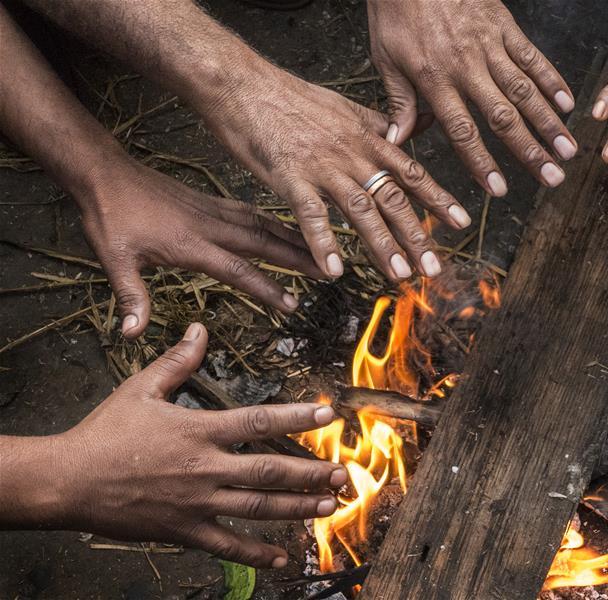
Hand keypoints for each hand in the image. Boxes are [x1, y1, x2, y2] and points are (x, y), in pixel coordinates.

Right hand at [36, 323, 345, 567]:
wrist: (68, 481)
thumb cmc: (105, 433)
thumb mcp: (141, 388)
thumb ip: (178, 361)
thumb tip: (200, 329)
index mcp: (199, 430)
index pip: (258, 421)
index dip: (296, 417)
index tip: (328, 414)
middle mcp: (205, 468)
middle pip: (270, 471)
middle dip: (311, 472)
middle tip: (343, 474)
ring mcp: (197, 503)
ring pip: (258, 508)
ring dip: (297, 508)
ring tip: (328, 506)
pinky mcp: (184, 531)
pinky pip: (227, 545)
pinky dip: (257, 553)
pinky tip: (283, 557)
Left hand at [79, 162, 324, 338]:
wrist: (106, 173)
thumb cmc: (110, 217)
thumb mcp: (115, 259)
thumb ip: (130, 297)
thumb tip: (132, 333)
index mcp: (191, 243)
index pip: (238, 270)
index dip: (266, 288)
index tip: (292, 304)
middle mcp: (211, 226)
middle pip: (264, 243)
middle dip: (299, 258)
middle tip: (328, 272)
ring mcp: (214, 211)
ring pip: (263, 225)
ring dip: (293, 238)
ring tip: (319, 251)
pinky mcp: (212, 203)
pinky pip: (252, 213)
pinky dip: (275, 222)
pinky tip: (287, 228)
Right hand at [202, 68, 470, 280]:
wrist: (243, 83)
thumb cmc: (290, 97)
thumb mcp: (345, 106)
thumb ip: (381, 123)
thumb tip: (416, 126)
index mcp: (367, 139)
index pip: (411, 172)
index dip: (437, 198)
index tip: (461, 221)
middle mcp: (352, 154)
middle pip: (393, 198)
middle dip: (416, 235)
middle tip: (434, 269)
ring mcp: (323, 166)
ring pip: (361, 210)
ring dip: (382, 245)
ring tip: (400, 275)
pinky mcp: (290, 177)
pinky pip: (311, 215)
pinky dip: (323, 243)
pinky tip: (333, 271)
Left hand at [367, 0, 576, 194]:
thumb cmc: (396, 10)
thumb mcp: (385, 57)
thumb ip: (399, 101)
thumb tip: (397, 142)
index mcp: (435, 80)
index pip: (462, 131)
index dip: (481, 163)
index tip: (499, 189)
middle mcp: (467, 66)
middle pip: (504, 118)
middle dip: (530, 152)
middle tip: (553, 178)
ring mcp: (489, 45)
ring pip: (525, 91)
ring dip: (550, 123)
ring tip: (569, 149)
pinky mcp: (504, 25)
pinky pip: (532, 56)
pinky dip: (552, 80)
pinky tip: (569, 103)